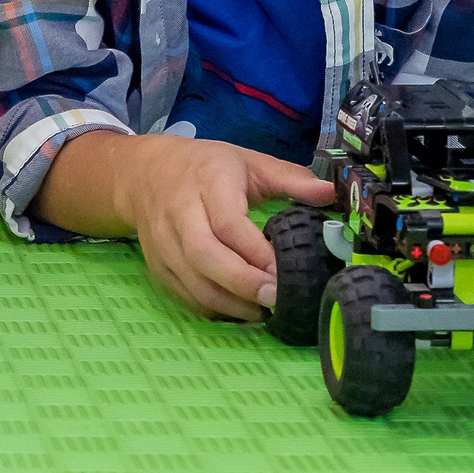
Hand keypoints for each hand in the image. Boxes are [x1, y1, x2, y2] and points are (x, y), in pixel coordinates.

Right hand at [108, 136, 336, 320]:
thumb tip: (332, 193)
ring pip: (192, 281)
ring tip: (264, 310)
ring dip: (230, 303)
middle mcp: (178, 212)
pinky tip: (239, 310)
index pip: (228, 222)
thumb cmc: (204, 167)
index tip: (286, 269)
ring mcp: (163, 242)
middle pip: (205, 255)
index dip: (257, 252)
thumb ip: (290, 178)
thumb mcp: (248, 162)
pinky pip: (184, 295)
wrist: (141, 174)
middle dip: (244, 283)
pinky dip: (213, 309)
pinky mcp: (157, 264)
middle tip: (277, 298)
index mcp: (206, 181)